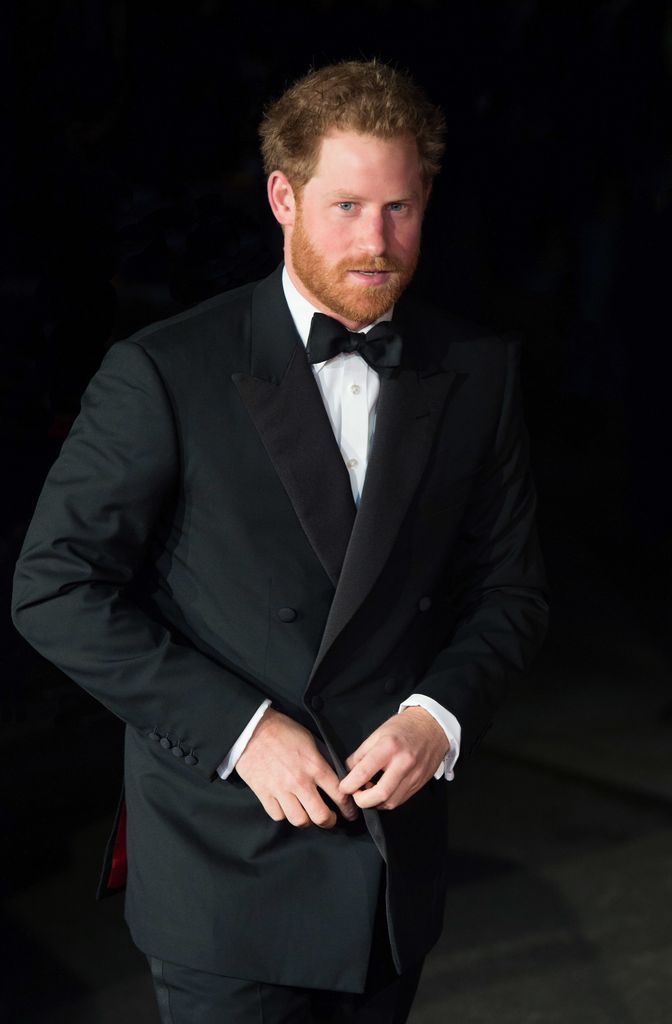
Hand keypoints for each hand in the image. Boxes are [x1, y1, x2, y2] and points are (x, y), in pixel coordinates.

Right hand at [235, 708, 358, 827]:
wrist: (252, 729)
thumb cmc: (284, 731)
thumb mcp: (311, 740)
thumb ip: (324, 759)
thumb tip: (338, 775)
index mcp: (315, 766)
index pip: (339, 794)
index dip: (348, 808)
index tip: (350, 813)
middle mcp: (299, 781)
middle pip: (321, 816)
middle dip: (330, 821)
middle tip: (331, 819)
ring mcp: (280, 789)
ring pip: (299, 820)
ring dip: (307, 820)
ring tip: (308, 815)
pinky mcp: (264, 793)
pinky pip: (278, 815)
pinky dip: (284, 814)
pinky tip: (288, 807)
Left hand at [339, 707, 448, 809]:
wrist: (433, 726)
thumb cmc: (405, 727)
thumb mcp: (378, 733)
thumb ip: (361, 753)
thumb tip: (349, 771)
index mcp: (389, 747)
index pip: (364, 772)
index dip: (349, 784)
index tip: (344, 787)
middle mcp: (403, 763)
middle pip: (380, 794)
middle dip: (362, 800)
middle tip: (356, 794)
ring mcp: (414, 775)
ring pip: (390, 802)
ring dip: (375, 802)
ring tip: (369, 791)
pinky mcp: (419, 783)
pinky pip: (401, 800)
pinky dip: (388, 800)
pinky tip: (382, 791)